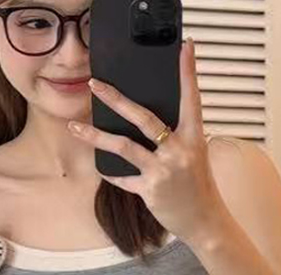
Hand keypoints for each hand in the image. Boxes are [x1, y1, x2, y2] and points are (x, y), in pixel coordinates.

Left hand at [68, 37, 226, 245]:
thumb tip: (148, 120)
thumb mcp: (195, 155)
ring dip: (96, 136)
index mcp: (194, 138)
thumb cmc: (198, 186)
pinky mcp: (150, 190)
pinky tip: (101, 168)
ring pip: (123, 147)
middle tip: (95, 84)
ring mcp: (163, 171)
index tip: (186, 47)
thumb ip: (176, 136)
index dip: (188, 73)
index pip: (191, 99)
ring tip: (75, 126)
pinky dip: (112, 174)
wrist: (204, 221)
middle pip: (143, 118)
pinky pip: (124, 179)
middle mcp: (178, 151)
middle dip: (116, 99)